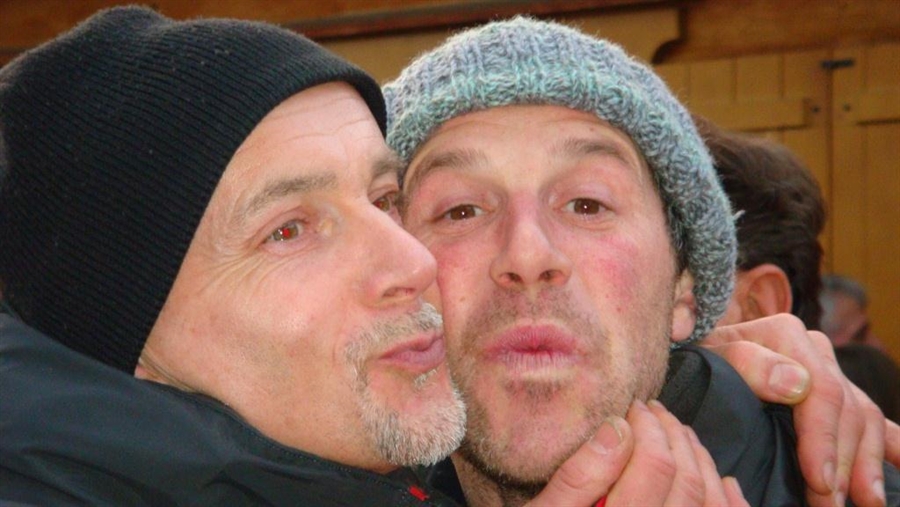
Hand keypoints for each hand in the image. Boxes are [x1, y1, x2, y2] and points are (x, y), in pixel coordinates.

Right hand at [528, 400, 747, 506]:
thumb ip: (578, 478)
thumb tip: (618, 428)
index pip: (655, 468)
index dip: (649, 428)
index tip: (632, 407)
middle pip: (687, 486)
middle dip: (676, 437)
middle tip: (655, 411)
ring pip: (708, 506)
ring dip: (702, 462)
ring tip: (681, 433)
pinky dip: (731, 504)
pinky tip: (727, 483)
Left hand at [704, 313, 892, 506]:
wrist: (692, 358)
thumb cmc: (696, 362)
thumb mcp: (707, 356)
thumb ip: (746, 362)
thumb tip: (794, 384)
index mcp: (786, 335)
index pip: (821, 390)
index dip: (824, 439)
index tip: (818, 480)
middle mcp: (814, 349)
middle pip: (846, 409)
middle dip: (843, 462)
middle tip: (832, 505)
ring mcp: (828, 370)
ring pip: (864, 417)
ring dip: (867, 463)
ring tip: (866, 502)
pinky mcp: (835, 392)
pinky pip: (873, 418)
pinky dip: (890, 444)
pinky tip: (898, 468)